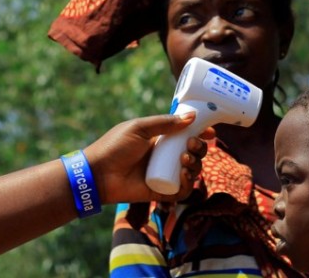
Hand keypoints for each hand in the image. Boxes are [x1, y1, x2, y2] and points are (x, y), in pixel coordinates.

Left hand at [84, 113, 209, 204]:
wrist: (98, 173)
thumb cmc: (115, 147)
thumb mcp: (139, 128)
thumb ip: (165, 123)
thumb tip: (192, 116)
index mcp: (159, 139)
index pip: (185, 135)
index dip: (200, 133)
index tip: (210, 131)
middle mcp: (164, 157)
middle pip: (192, 153)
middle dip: (198, 148)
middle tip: (191, 145)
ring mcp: (164, 175)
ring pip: (192, 171)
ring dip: (195, 165)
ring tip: (185, 161)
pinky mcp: (161, 192)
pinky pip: (183, 191)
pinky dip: (189, 184)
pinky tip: (185, 176)